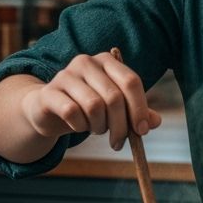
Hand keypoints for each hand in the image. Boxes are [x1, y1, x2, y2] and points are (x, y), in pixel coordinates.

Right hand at [20, 52, 161, 150]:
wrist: (47, 108)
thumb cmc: (87, 106)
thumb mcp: (114, 108)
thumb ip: (136, 112)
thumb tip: (155, 122)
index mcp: (107, 61)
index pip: (131, 82)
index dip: (140, 108)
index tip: (143, 131)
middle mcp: (86, 62)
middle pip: (114, 97)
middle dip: (120, 126)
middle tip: (118, 142)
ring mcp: (65, 75)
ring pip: (94, 106)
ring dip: (100, 126)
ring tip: (97, 130)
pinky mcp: (49, 92)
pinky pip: (72, 112)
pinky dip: (80, 126)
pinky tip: (79, 127)